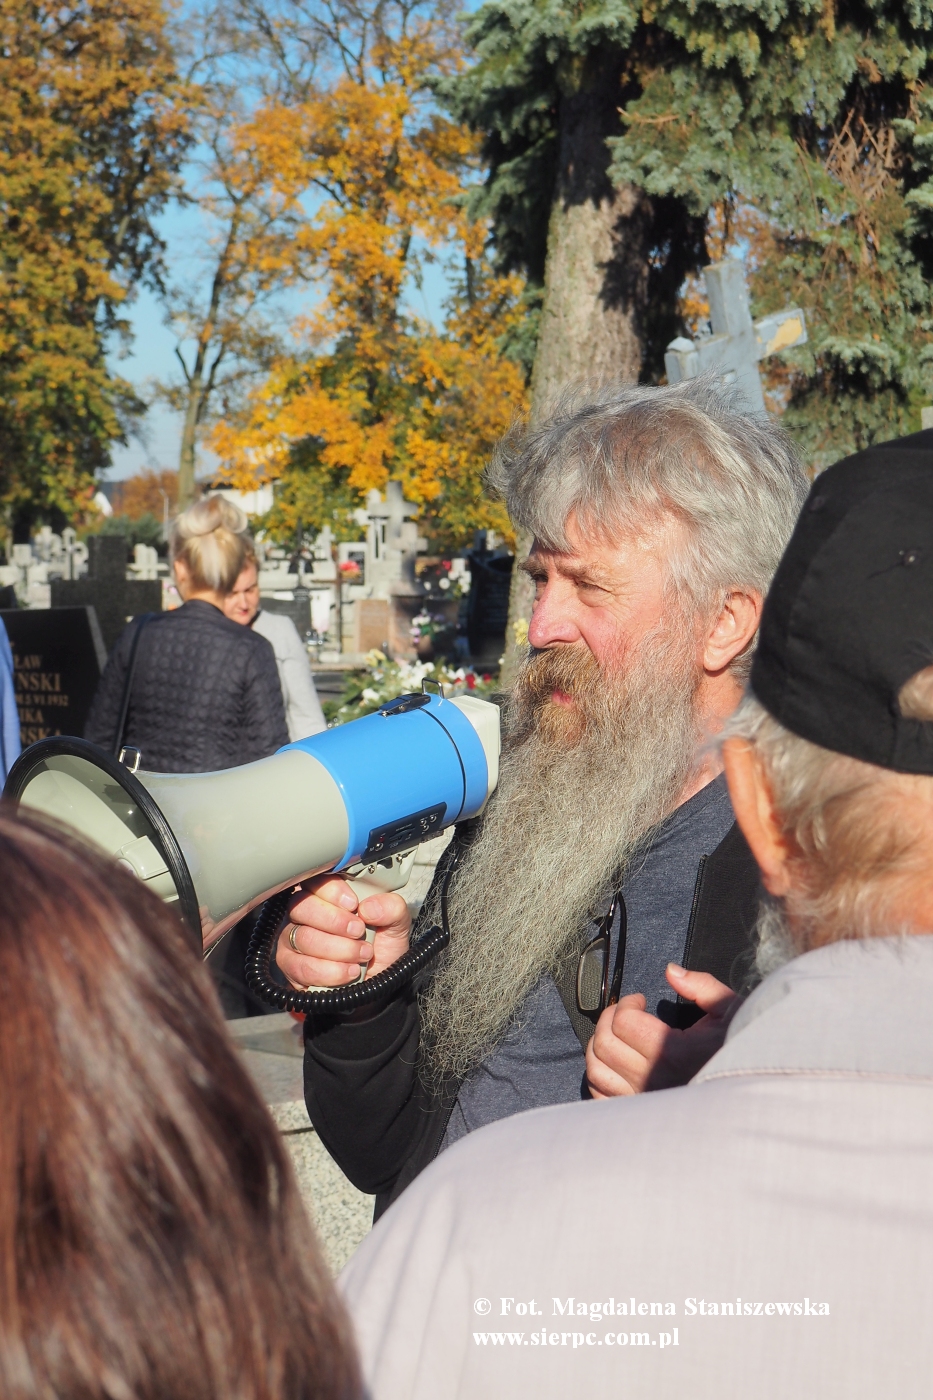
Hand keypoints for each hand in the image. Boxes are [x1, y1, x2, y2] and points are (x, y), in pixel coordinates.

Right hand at [275, 874, 411, 989]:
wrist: (379, 985)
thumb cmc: (380, 948)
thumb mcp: (397, 924)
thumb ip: (392, 907)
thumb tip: (369, 908)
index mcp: (327, 896)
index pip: (314, 881)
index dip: (332, 891)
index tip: (354, 904)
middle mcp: (305, 915)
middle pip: (301, 907)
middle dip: (334, 921)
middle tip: (359, 932)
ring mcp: (293, 940)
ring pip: (303, 938)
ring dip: (338, 949)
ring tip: (361, 955)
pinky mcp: (291, 967)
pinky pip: (301, 967)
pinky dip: (329, 972)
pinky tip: (348, 972)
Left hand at [585, 964, 739, 1097]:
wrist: (752, 1092)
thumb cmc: (740, 1050)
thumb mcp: (730, 1010)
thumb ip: (700, 986)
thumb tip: (671, 971)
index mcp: (673, 1052)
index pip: (624, 1022)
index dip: (627, 1003)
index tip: (639, 1000)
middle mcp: (653, 1080)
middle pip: (605, 1043)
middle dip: (609, 1018)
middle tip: (625, 1012)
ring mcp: (643, 1101)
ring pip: (597, 1070)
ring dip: (599, 1045)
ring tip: (616, 1034)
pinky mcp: (638, 1114)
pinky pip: (601, 1095)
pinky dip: (599, 1076)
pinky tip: (614, 1063)